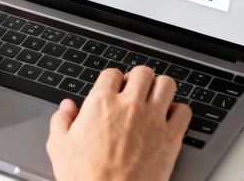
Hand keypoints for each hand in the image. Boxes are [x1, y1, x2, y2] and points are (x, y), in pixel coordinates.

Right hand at [47, 66, 191, 180]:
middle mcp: (129, 105)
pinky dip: (178, 112)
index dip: (112, 81)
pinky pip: (184, 111)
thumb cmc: (86, 178)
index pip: (112, 73)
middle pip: (142, 72)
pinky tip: (169, 119)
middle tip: (135, 91)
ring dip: (160, 89)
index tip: (114, 90)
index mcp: (101, 103)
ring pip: (166, 84)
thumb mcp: (59, 147)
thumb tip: (66, 107)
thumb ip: (61, 121)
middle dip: (138, 79)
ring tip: (154, 99)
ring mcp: (153, 119)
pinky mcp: (171, 137)